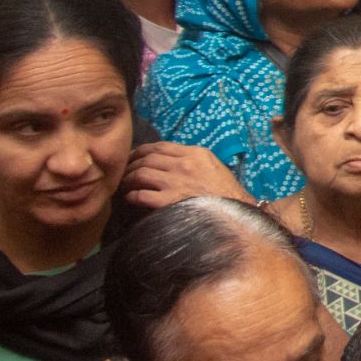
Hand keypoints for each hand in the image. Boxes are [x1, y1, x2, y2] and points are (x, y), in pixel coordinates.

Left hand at [122, 142, 252, 207]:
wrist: (235, 214)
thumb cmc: (225, 192)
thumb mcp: (213, 166)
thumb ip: (193, 159)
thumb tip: (169, 159)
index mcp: (195, 154)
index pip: (160, 146)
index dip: (141, 150)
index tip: (134, 157)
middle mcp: (184, 165)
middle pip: (147, 158)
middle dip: (131, 164)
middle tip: (125, 172)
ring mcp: (176, 183)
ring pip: (140, 174)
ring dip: (129, 179)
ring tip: (125, 185)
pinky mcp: (169, 202)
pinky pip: (141, 195)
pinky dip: (132, 196)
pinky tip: (131, 199)